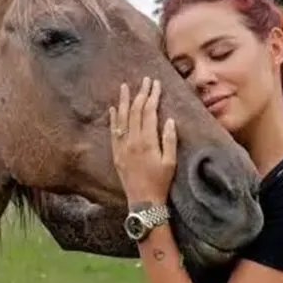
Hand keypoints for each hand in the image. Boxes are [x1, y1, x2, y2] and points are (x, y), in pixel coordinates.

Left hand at [109, 76, 177, 204]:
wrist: (143, 202)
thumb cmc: (161, 182)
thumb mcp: (170, 162)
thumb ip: (169, 139)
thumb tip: (169, 120)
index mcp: (147, 141)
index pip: (149, 112)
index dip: (152, 96)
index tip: (156, 84)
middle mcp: (132, 141)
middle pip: (135, 111)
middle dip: (140, 94)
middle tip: (145, 80)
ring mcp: (122, 147)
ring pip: (122, 118)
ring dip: (124, 101)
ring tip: (125, 86)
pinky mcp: (116, 154)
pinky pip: (113, 132)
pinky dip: (113, 119)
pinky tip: (114, 108)